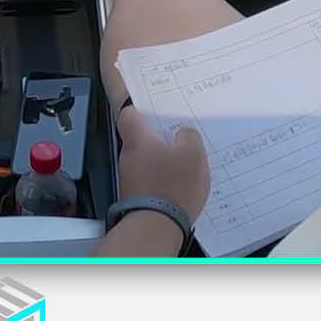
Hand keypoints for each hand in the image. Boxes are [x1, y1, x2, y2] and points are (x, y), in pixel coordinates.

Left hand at [115, 107, 209, 224]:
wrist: (156, 227)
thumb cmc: (172, 186)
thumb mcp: (192, 154)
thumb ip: (189, 137)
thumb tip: (183, 133)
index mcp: (137, 137)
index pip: (127, 109)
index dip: (134, 100)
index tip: (140, 93)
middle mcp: (128, 153)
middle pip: (139, 134)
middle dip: (156, 131)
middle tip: (177, 127)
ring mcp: (130, 174)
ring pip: (145, 155)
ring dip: (161, 154)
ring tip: (185, 156)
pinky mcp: (137, 192)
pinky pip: (150, 174)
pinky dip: (162, 174)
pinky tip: (180, 180)